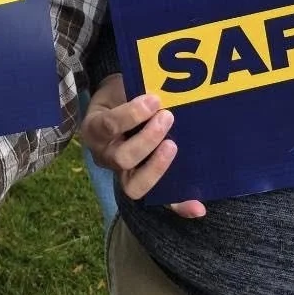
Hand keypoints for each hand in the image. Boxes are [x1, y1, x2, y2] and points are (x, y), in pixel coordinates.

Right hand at [79, 75, 205, 218]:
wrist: (119, 103)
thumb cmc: (121, 94)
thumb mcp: (121, 87)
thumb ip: (135, 91)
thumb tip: (162, 93)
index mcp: (95, 130)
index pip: (108, 126)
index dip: (131, 115)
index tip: (154, 100)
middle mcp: (106, 156)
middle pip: (122, 159)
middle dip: (147, 139)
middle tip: (167, 118)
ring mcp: (122, 173)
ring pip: (134, 185)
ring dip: (157, 167)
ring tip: (173, 146)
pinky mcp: (143, 183)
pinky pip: (158, 200)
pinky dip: (178, 205)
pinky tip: (197, 207)